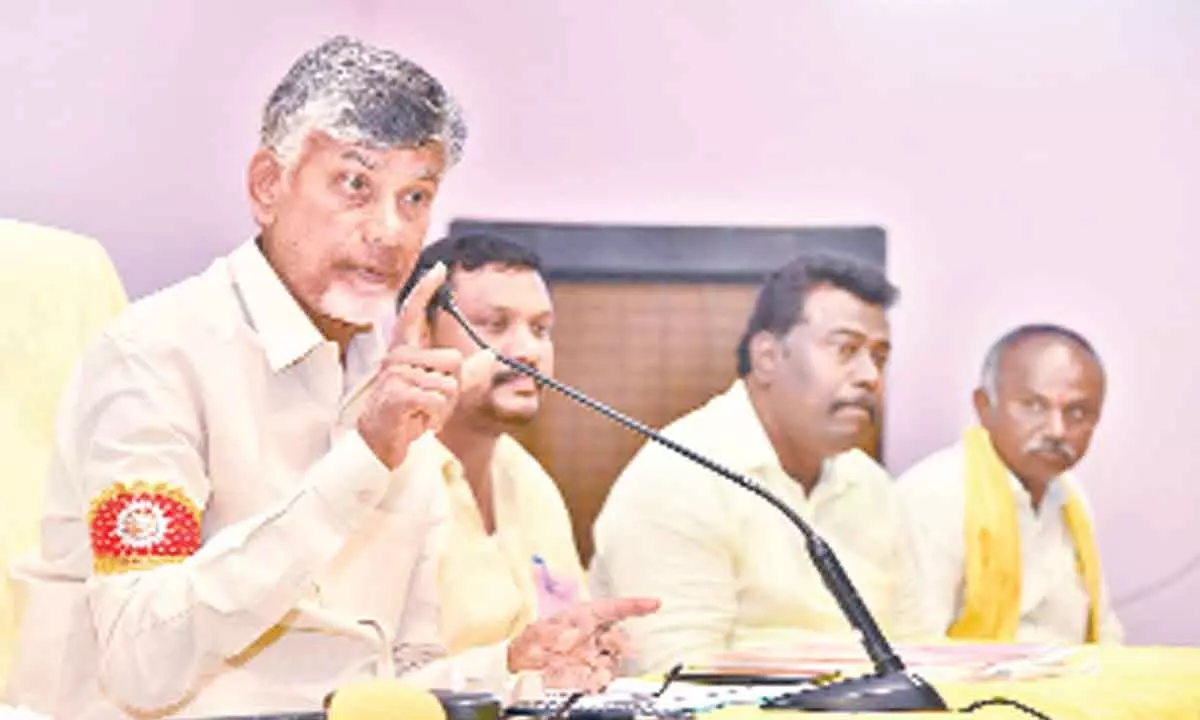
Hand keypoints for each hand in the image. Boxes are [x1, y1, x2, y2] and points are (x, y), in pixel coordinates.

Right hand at [357, 263, 462, 468]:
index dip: (425, 288)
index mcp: (405, 349)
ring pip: (448, 383)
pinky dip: (435, 417)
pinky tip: (418, 422)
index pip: (413, 311)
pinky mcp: (397, 393)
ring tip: (422, 413)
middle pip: (453, 359)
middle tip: (430, 403)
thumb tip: (493, 355)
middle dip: (453, 388)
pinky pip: (438, 399)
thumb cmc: (410, 413)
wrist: (382, 443)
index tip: (439, 268)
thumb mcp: (441, 390)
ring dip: (443, 407)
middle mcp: (398, 356)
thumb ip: (466, 373)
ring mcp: (396, 374)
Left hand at [507, 597, 659, 691]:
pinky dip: (598, 680)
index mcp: (583, 617)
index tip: (654, 603)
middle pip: (619, 637)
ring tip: (588, 668)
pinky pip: (603, 678)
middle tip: (615, 648)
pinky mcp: (591, 676)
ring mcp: (594, 657)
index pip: (614, 608)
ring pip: (614, 660)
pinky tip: (585, 680)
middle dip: (621, 643)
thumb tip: (575, 636)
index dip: (634, 606)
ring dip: (606, 665)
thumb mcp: (539, 632)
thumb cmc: (530, 643)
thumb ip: (555, 634)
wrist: (519, 669)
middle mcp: (593, 637)